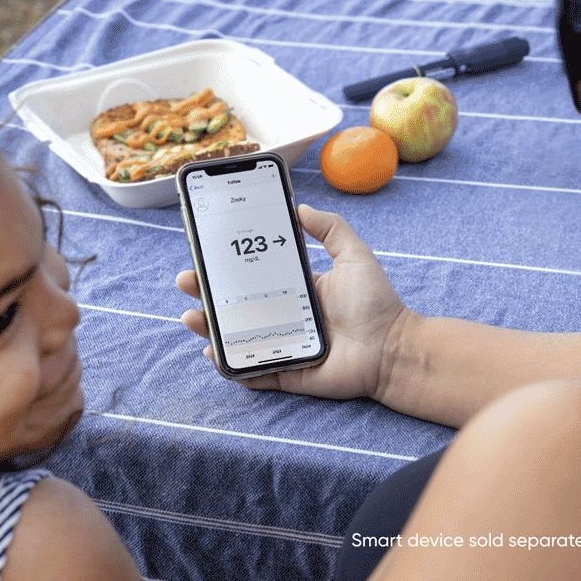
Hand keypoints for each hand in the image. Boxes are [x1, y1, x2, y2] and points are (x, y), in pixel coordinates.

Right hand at [175, 204, 408, 399]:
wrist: (394, 349)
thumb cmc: (377, 303)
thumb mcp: (354, 255)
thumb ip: (331, 228)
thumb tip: (300, 207)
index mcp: (295, 291)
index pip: (252, 279)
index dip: (227, 270)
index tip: (205, 255)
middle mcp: (284, 318)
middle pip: (235, 308)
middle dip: (206, 296)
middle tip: (186, 282)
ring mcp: (282, 347)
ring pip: (236, 339)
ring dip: (210, 329)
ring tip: (191, 316)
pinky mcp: (287, 373)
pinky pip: (251, 372)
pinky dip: (230, 366)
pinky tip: (213, 352)